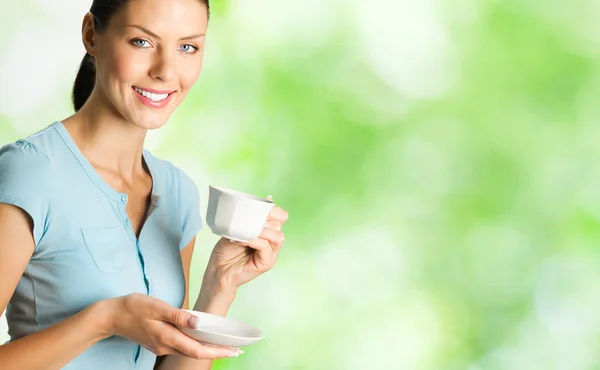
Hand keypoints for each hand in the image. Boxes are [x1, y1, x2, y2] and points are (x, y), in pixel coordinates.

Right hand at [99, 293, 242, 358]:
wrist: (110, 316)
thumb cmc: (132, 307)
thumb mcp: (156, 307)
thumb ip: (178, 315)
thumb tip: (198, 322)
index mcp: (166, 337)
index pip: (197, 349)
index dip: (217, 351)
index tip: (233, 351)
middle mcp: (165, 345)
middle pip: (195, 352)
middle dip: (217, 352)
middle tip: (236, 351)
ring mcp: (161, 346)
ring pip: (188, 349)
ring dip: (206, 348)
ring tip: (224, 344)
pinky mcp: (158, 342)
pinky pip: (180, 345)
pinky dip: (194, 343)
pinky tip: (201, 337)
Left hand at [206, 197, 288, 291]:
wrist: (218, 270)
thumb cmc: (226, 250)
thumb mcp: (237, 228)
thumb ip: (249, 217)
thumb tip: (264, 199)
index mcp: (268, 232)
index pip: (282, 217)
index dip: (274, 210)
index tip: (259, 207)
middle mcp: (273, 242)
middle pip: (279, 225)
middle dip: (263, 219)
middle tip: (247, 220)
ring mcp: (271, 253)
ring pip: (277, 236)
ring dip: (260, 230)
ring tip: (245, 231)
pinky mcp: (267, 263)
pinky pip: (266, 246)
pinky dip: (253, 240)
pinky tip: (240, 240)